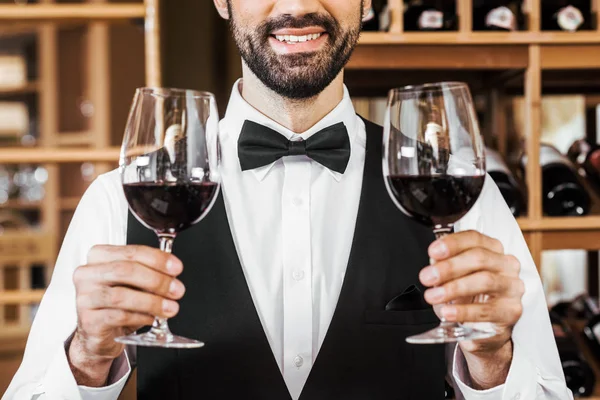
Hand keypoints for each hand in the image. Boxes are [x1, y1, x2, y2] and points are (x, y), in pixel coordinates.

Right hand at [68, 245, 184, 386]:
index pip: (131, 252)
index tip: (176, 268)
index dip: (157, 259)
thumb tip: (172, 273)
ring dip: (152, 301)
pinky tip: (152, 318)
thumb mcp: (134, 283)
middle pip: (125, 271)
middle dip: (157, 280)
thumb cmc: (117, 303)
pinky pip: (118, 316)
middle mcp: (87, 274)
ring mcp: (84, 297)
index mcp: (99, 256)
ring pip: (121, 295)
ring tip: (170, 308)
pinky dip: (140, 317)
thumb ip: (150, 273)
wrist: (99, 333)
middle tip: (177, 290)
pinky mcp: (88, 320)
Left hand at [418, 230, 523, 387]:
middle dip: (449, 267)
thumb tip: (433, 264)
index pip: (474, 238)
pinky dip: (464, 311)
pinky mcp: (512, 310)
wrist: (485, 327)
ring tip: (433, 296)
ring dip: (454, 288)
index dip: (452, 243)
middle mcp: (506, 264)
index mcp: (492, 249)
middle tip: (427, 277)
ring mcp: (512, 287)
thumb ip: (444, 266)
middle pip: (479, 258)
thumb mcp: (454, 277)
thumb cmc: (469, 295)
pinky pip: (487, 310)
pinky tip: (448, 312)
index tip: (433, 252)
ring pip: (485, 281)